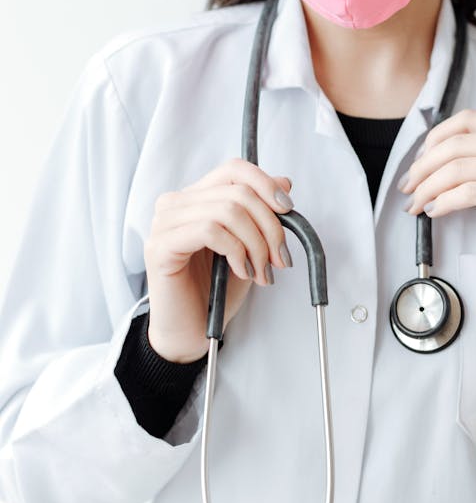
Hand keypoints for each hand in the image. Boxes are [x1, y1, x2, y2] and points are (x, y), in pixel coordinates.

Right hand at [144, 161, 294, 361]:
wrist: (190, 333)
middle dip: (270, 227)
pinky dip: (235, 250)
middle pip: (237, 192)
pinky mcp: (159, 246)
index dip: (266, 184)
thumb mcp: (249, 246)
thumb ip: (261, 213)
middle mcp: (176, 203)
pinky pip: (209, 230)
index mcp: (196, 198)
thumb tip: (284, 182)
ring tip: (261, 272)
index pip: (234, 169)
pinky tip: (240, 271)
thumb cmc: (215, 291)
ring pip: (227, 211)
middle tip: (280, 259)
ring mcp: (164, 223)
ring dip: (256, 244)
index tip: (288, 210)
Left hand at [397, 108, 475, 274]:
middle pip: (457, 144)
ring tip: (416, 204)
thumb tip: (426, 161)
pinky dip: (444, 202)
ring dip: (428, 188)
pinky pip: (469, 193)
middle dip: (423, 167)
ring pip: (458, 169)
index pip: (467, 120)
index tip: (418, 162)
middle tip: (407, 187)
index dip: (435, 138)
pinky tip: (434, 211)